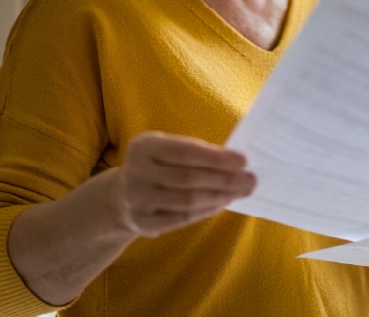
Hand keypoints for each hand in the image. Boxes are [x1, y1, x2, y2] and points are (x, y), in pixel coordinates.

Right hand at [114, 130, 255, 236]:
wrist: (118, 197)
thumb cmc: (157, 165)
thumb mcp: (165, 149)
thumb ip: (194, 152)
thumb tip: (235, 162)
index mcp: (144, 146)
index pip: (185, 151)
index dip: (216, 157)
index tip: (243, 161)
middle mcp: (136, 172)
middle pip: (189, 178)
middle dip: (224, 180)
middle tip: (250, 180)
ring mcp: (136, 200)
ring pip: (187, 200)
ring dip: (219, 197)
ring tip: (240, 192)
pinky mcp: (141, 223)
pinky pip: (181, 218)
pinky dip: (205, 211)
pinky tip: (222, 204)